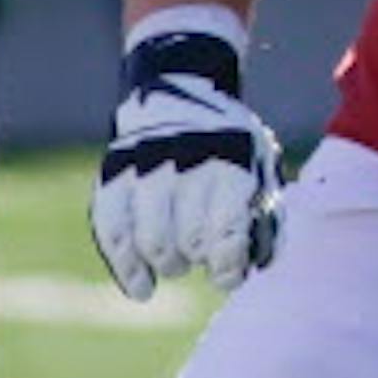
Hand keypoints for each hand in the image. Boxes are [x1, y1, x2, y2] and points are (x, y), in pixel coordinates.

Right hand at [92, 24, 283, 301]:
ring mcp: (145, 169)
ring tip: (177, 265)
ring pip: (151, 241)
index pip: (226, 229)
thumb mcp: (259, 162)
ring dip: (167, 265)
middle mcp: (187, 165)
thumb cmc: (229, 143)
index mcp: (231, 162)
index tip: (229, 277)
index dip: (228, 265)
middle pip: (188, 240)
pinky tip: (142, 287)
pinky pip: (113, 232)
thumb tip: (260, 263)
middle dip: (199, 260)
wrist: (178, 90)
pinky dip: (125, 267)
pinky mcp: (113, 177)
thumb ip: (265, 209)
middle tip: (202, 261)